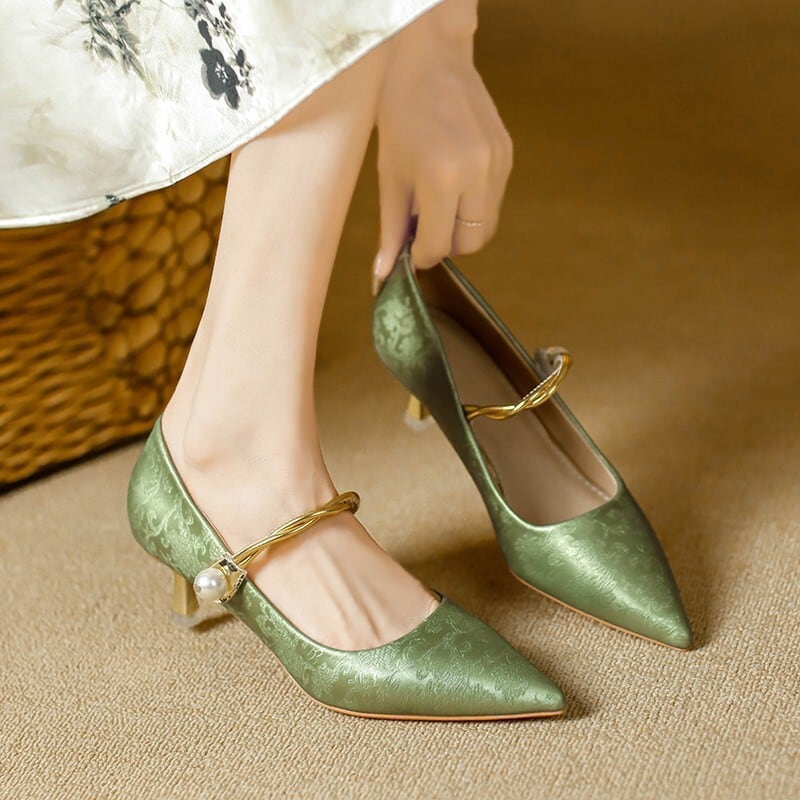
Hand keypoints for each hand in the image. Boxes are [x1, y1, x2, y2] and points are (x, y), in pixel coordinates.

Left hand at [372, 0, 512, 292]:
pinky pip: (495, 201)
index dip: (421, 255)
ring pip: (487, 226)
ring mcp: (498, 164)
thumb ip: (391, 228)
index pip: (438, 245)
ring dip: (462, 228)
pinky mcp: (508, 156)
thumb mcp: (389, 174)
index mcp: (442, 178)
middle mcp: (477, 174)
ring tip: (438, 205)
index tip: (410, 250)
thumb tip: (383, 274)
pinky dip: (474, 206)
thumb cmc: (401, 112)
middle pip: (471, 243)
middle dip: (446, 245)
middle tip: (424, 228)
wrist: (433, 58)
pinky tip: (454, 186)